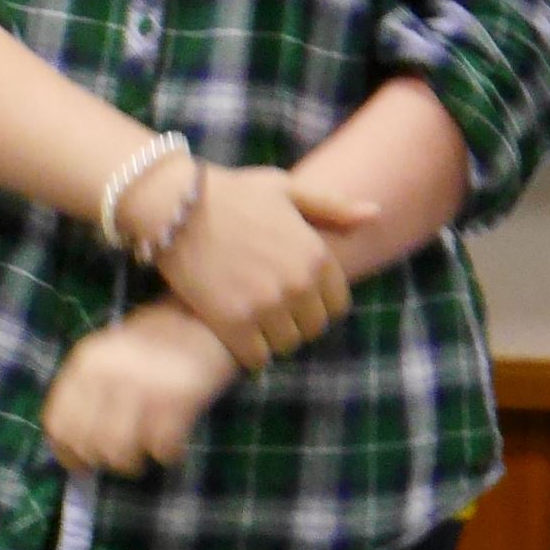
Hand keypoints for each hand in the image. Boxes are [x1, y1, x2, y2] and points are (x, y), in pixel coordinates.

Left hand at [41, 308, 242, 475]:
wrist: (204, 318)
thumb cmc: (154, 341)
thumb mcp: (109, 355)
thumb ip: (89, 391)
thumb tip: (76, 446)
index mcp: (85, 363)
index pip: (57, 424)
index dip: (67, 452)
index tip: (82, 465)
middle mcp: (107, 375)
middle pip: (88, 444)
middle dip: (102, 461)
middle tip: (120, 458)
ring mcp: (142, 386)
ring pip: (119, 452)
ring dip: (132, 463)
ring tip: (144, 454)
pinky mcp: (177, 398)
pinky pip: (160, 448)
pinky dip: (166, 454)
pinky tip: (171, 446)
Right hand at [151, 165, 371, 364]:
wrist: (175, 206)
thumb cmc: (231, 193)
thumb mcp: (286, 190)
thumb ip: (332, 207)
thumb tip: (374, 214)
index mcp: (317, 255)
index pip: (337, 305)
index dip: (316, 303)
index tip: (293, 295)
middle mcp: (298, 285)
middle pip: (312, 329)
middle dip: (295, 321)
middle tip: (268, 307)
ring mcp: (266, 307)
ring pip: (285, 345)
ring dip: (271, 338)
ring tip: (251, 319)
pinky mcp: (233, 324)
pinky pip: (257, 358)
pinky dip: (249, 352)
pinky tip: (235, 333)